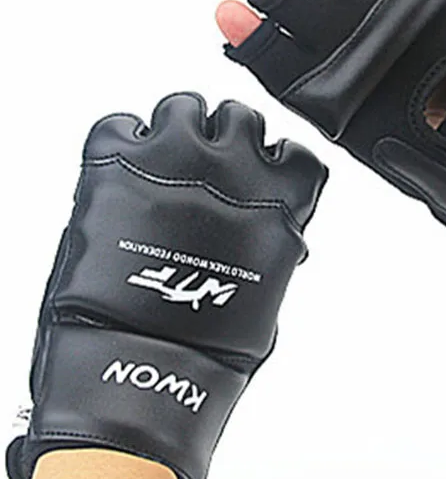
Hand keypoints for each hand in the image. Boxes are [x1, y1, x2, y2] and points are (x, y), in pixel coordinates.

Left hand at [7, 93, 326, 478]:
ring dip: (178, 126)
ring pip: (185, 104)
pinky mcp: (116, 166)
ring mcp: (174, 161)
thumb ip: (274, 248)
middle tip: (207, 162)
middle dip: (226, 137)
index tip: (262, 169)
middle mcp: (233, 172)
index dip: (276, 160)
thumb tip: (275, 238)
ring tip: (162, 155)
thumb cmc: (206, 353)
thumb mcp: (268, 297)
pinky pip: (119, 122)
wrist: (140, 373)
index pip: (296, 154)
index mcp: (277, 206)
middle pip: (241, 117)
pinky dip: (120, 139)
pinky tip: (121, 167)